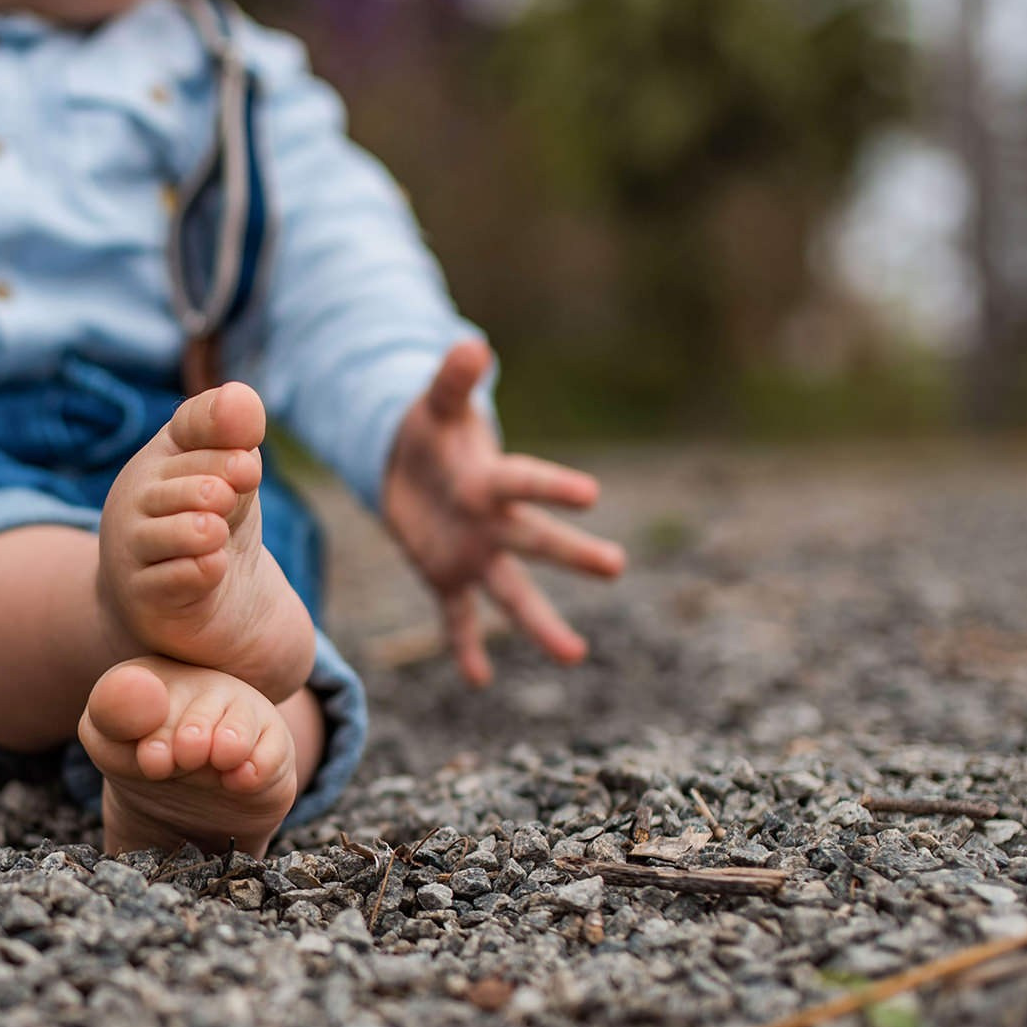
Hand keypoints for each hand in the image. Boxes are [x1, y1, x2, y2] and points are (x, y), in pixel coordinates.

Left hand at [381, 340, 625, 686]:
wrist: (409, 465)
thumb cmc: (430, 430)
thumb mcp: (434, 403)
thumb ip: (451, 379)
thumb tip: (470, 344)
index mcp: (490, 478)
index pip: (524, 482)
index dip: (552, 487)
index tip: (592, 495)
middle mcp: (493, 523)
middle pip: (536, 541)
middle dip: (572, 554)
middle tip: (617, 567)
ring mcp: (475, 554)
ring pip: (511, 593)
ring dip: (540, 624)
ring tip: (575, 656)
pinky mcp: (447, 577)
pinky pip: (459, 618)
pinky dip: (465, 647)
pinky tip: (479, 681)